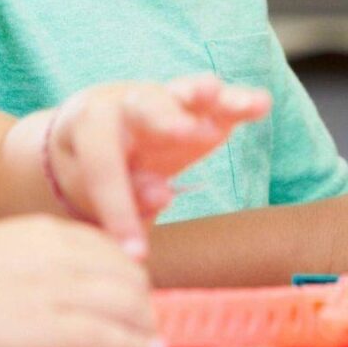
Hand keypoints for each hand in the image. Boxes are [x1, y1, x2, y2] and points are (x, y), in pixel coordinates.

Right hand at [0, 217, 159, 346]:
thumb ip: (26, 268)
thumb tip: (55, 294)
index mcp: (40, 233)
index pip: (111, 249)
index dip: (130, 280)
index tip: (136, 306)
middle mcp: (53, 254)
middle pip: (126, 275)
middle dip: (142, 307)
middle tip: (145, 334)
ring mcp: (47, 290)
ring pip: (125, 305)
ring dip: (142, 330)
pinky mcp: (37, 329)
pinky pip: (102, 335)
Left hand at [47, 75, 269, 256]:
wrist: (91, 139)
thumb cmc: (87, 171)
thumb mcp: (90, 192)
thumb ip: (123, 197)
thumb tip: (162, 194)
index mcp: (88, 123)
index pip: (103, 165)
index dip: (119, 210)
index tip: (136, 255)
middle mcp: (127, 102)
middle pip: (145, 106)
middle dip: (165, 119)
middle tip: (184, 133)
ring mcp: (166, 99)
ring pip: (185, 92)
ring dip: (206, 96)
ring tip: (226, 99)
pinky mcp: (199, 106)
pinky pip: (219, 101)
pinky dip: (239, 101)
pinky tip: (261, 105)